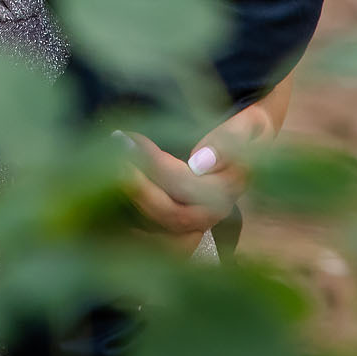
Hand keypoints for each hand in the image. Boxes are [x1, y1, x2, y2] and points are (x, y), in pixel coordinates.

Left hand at [118, 77, 290, 244]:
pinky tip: (104, 188)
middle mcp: (210, 214)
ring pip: (156, 227)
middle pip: (167, 213)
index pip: (183, 184)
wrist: (253, 143)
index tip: (128, 138)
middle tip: (111, 154)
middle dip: (134, 186)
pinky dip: (127, 215)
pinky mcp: (178, 223)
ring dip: (127, 200)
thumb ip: (229, 140)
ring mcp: (194, 223)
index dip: (152, 163)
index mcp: (227, 190)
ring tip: (103, 168)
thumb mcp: (250, 124)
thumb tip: (201, 162)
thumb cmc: (248, 128)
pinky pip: (149, 231)